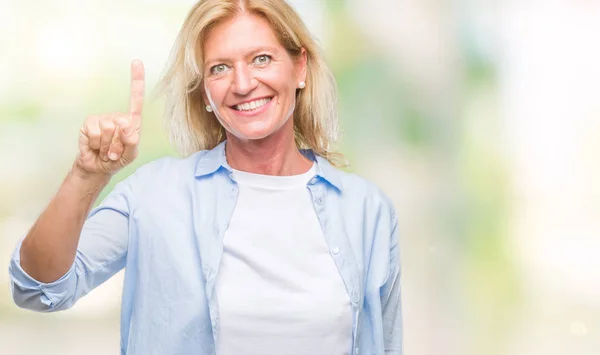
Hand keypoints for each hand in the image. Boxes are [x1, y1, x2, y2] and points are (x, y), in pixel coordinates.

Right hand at [74, 60, 144, 176]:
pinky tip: (95, 147)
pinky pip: (95, 132)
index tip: (136, 61)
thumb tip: (127, 125)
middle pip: (122, 123)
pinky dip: (97, 144)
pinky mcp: (88, 124)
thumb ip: (132, 142)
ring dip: (108, 146)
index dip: (137, 80)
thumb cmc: (117, 159)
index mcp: (131, 121)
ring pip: (109, 129)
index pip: (135, 99)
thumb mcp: (131, 155)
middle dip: (120, 143)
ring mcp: (102, 119)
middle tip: (115, 151)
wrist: (98, 167)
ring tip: (106, 149)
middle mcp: (116, 116)